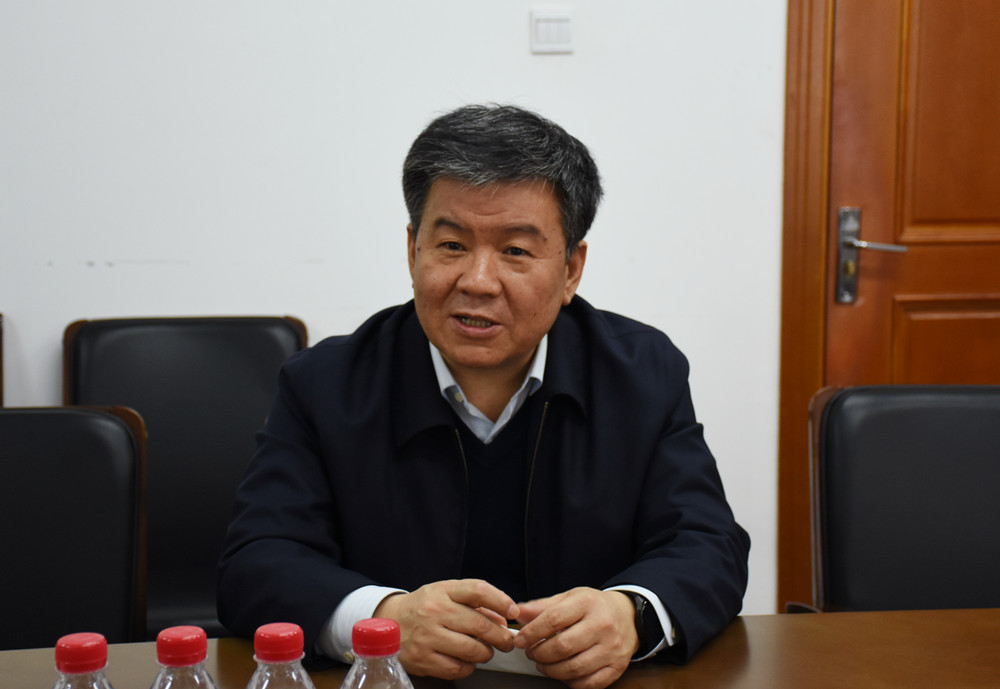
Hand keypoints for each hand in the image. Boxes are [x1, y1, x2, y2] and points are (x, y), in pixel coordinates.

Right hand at [374, 579, 518, 679]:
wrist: (388, 622)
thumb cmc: (424, 607)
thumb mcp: (446, 594)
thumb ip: (474, 602)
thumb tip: (503, 619)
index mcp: (443, 591)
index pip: (478, 590)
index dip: (501, 601)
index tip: (513, 611)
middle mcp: (434, 612)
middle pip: (480, 625)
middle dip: (501, 636)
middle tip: (506, 641)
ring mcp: (428, 637)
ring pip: (472, 650)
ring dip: (486, 653)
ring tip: (485, 650)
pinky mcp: (423, 659)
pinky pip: (458, 668)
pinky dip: (469, 666)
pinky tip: (466, 660)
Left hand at [513, 587, 637, 688]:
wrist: (628, 616)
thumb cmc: (593, 607)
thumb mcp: (569, 598)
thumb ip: (542, 607)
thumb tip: (517, 612)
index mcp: (587, 603)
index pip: (554, 619)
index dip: (532, 632)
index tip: (520, 640)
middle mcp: (602, 625)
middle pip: (563, 646)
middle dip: (539, 654)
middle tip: (531, 653)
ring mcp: (612, 648)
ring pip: (574, 668)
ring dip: (551, 670)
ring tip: (543, 664)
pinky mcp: (617, 667)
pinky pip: (589, 683)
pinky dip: (571, 682)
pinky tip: (563, 673)